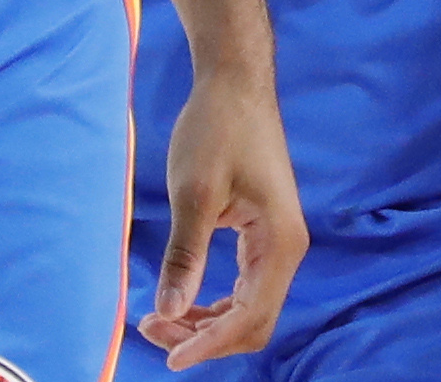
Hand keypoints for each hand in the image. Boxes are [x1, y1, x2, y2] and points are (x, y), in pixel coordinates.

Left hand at [143, 73, 305, 364]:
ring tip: (158, 319)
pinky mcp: (262, 235)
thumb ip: (185, 255)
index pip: (250, 316)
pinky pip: (243, 288)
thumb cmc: (217, 130)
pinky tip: (180, 301)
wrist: (235, 85)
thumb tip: (170, 311)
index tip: (169, 357)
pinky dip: (213, 304)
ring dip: (206, 323)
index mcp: (280, 242)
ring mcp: (277, 242)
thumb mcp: (194, 193)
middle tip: (153, 330)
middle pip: (252, 321)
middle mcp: (287, 248)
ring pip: (248, 308)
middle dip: (205, 337)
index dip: (210, 344)